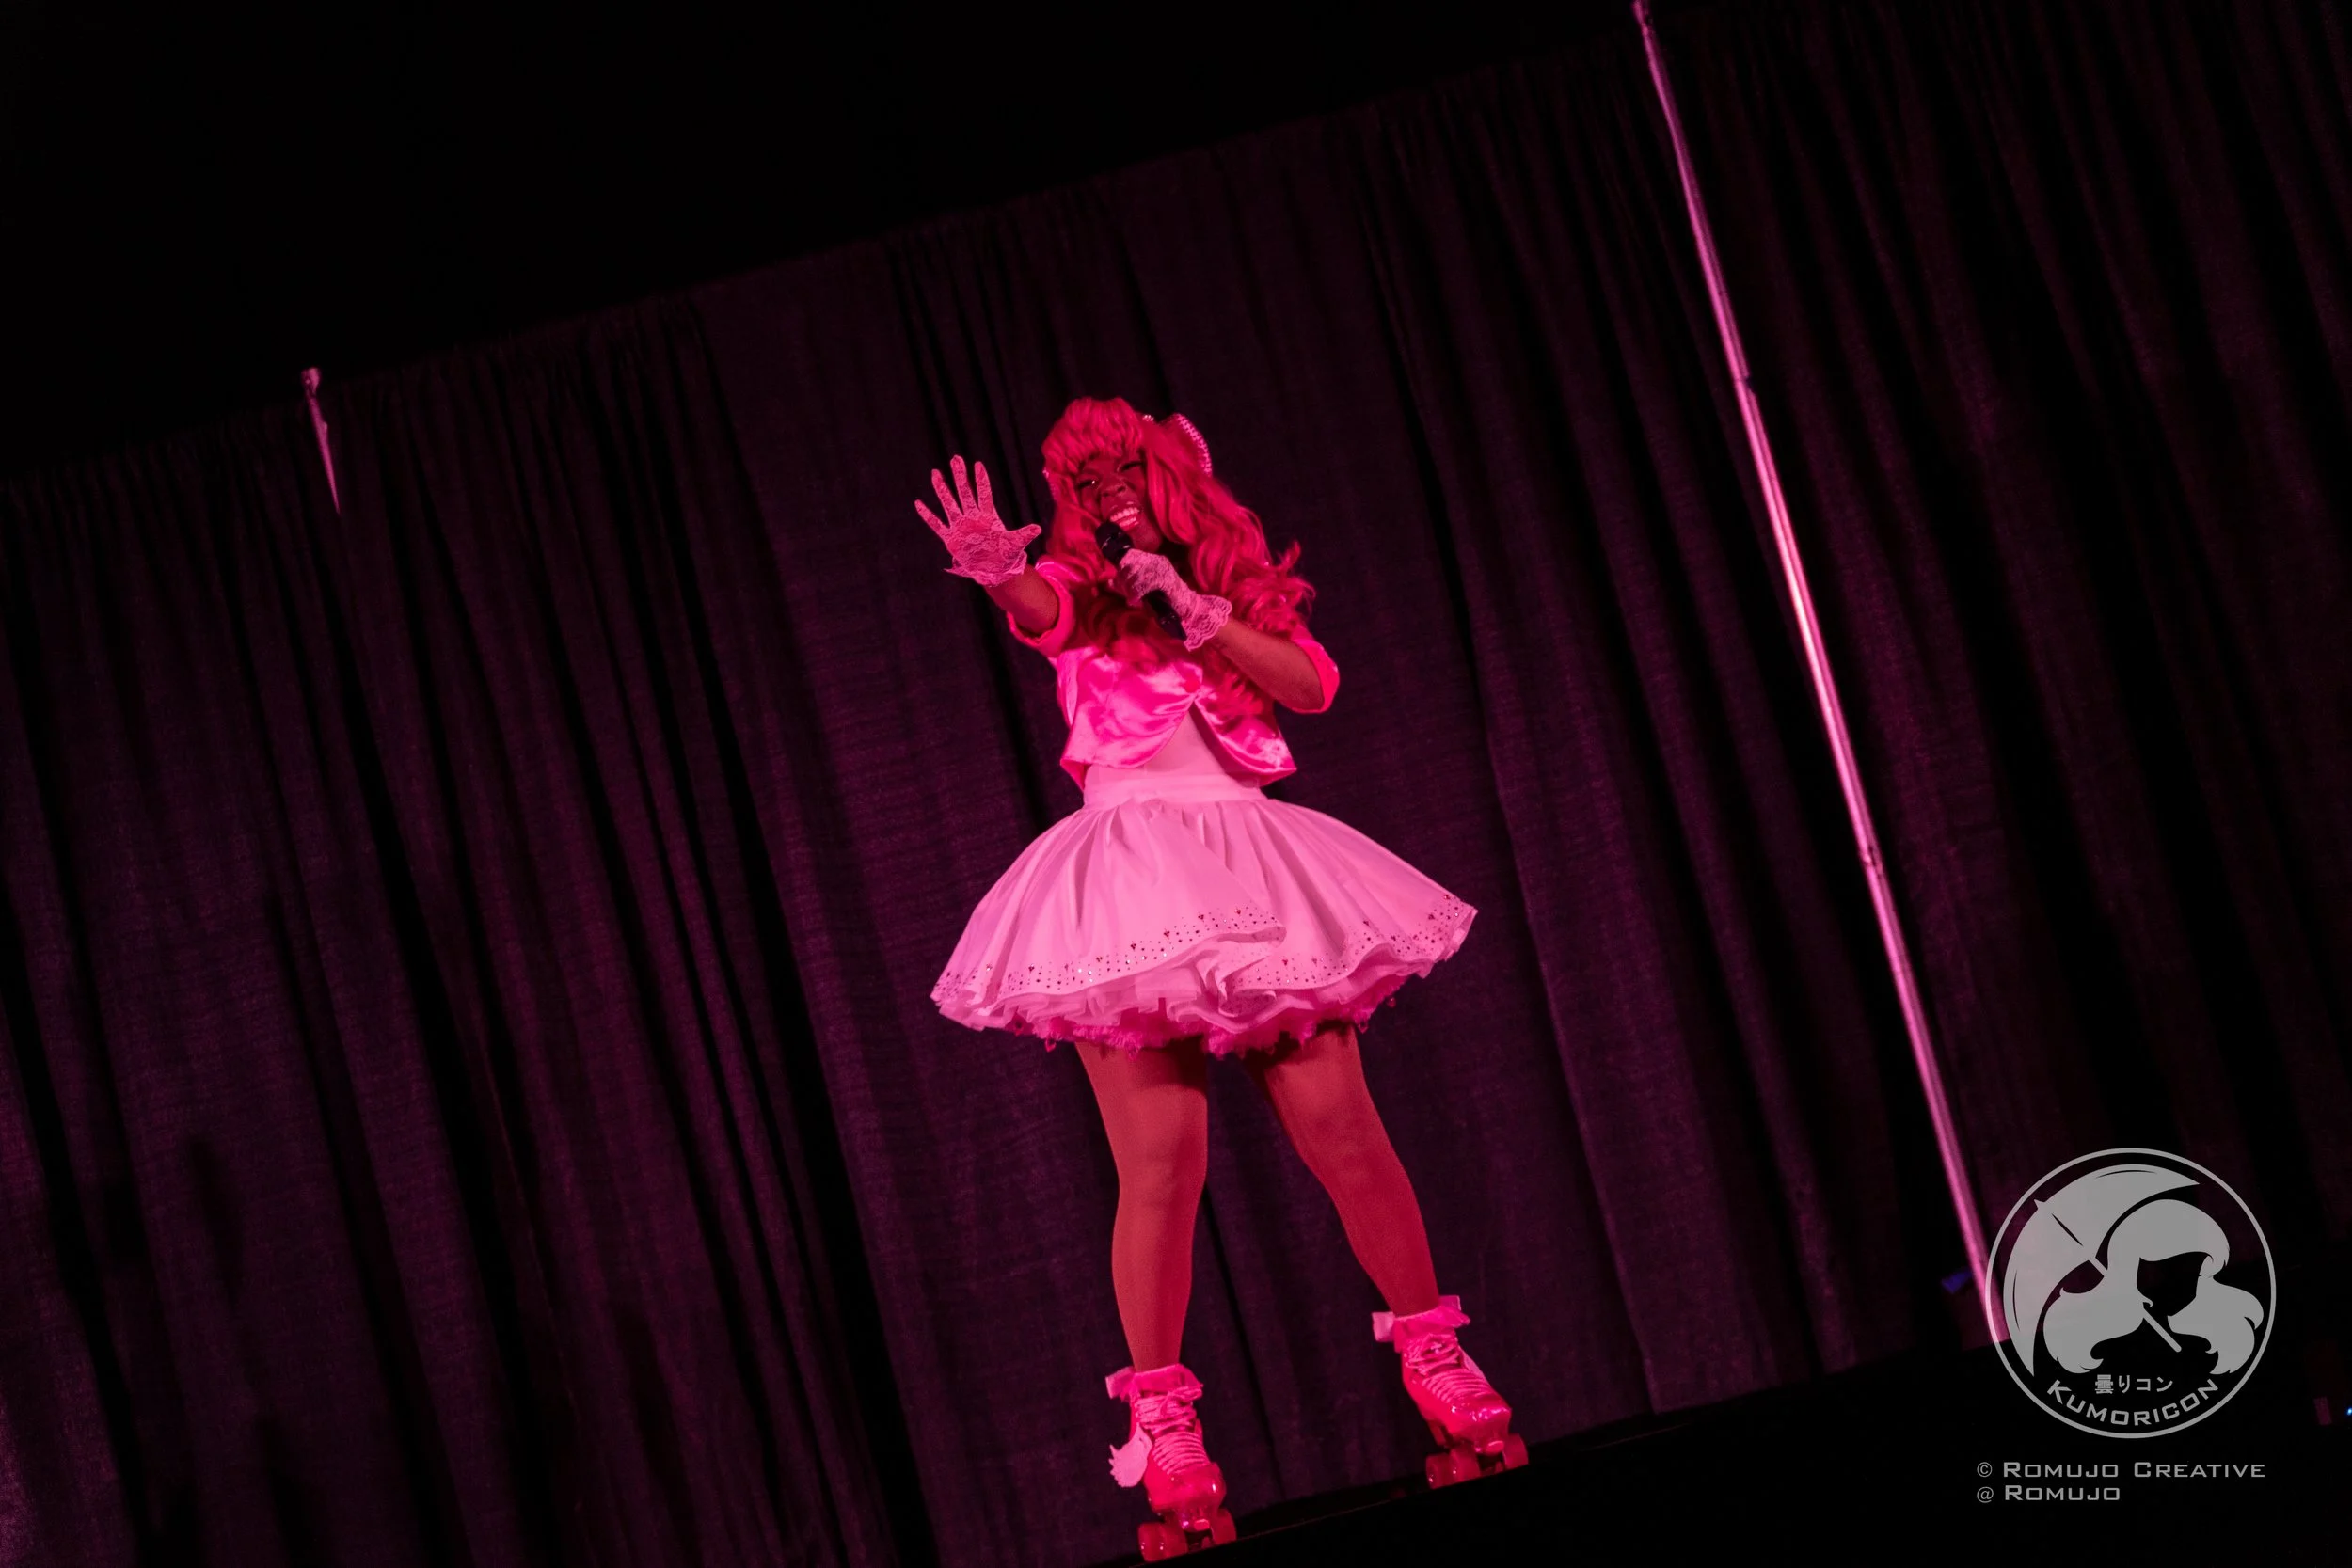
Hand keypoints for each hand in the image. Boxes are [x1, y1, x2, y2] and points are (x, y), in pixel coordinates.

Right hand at [916, 455, 1040, 586]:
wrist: (994, 570)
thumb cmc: (1006, 555)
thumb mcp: (1016, 544)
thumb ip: (1023, 534)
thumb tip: (1038, 528)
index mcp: (988, 516)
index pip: (984, 494)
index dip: (981, 480)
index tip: (978, 465)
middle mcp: (972, 517)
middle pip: (965, 493)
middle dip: (960, 477)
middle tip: (956, 459)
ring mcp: (960, 526)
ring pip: (949, 504)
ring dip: (942, 490)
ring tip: (935, 473)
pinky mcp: (951, 538)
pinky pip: (937, 524)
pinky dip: (928, 515)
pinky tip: (919, 504)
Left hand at [1114, 549, 1184, 604]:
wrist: (1186, 607)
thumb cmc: (1163, 600)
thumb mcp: (1140, 591)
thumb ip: (1125, 586)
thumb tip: (1108, 582)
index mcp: (1152, 560)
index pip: (1131, 555)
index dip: (1122, 567)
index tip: (1119, 582)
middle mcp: (1157, 560)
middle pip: (1130, 565)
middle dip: (1124, 581)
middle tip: (1126, 594)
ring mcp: (1163, 569)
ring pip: (1136, 574)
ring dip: (1130, 589)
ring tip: (1131, 600)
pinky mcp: (1166, 579)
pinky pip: (1144, 583)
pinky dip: (1137, 593)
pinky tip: (1136, 600)